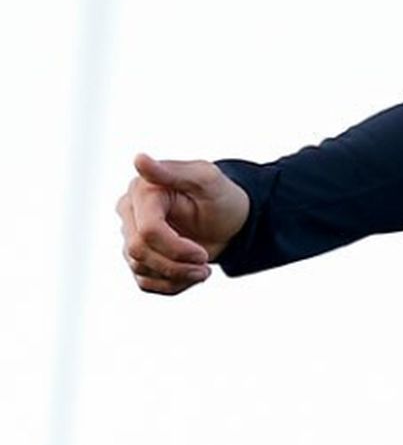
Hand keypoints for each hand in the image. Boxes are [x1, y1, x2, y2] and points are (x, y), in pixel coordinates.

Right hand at [116, 152, 250, 294]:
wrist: (230, 220)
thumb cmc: (221, 195)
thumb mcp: (207, 180)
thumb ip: (172, 172)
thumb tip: (139, 159)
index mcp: (142, 191)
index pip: (148, 232)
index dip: (175, 248)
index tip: (202, 256)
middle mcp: (130, 213)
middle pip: (139, 254)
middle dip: (176, 265)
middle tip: (205, 265)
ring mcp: (131, 236)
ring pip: (141, 270)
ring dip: (177, 276)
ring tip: (203, 269)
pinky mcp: (138, 258)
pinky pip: (145, 283)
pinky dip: (171, 285)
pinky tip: (191, 274)